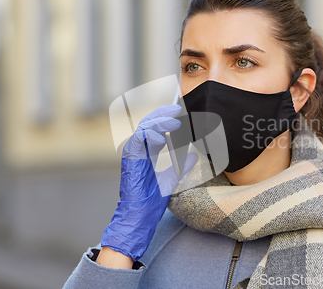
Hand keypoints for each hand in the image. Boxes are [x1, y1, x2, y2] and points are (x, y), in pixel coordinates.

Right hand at [101, 105, 196, 260]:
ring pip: (144, 126)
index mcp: (147, 152)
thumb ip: (181, 165)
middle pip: (149, 122)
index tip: (181, 113)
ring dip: (160, 121)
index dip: (167, 118)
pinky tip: (164, 138)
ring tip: (176, 121)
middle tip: (178, 108)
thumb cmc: (151, 200)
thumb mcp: (172, 178)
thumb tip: (192, 154)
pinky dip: (151, 135)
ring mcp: (133, 151)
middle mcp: (139, 149)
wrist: (140, 215)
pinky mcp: (129, 156)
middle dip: (164, 113)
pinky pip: (139, 138)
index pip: (156, 127)